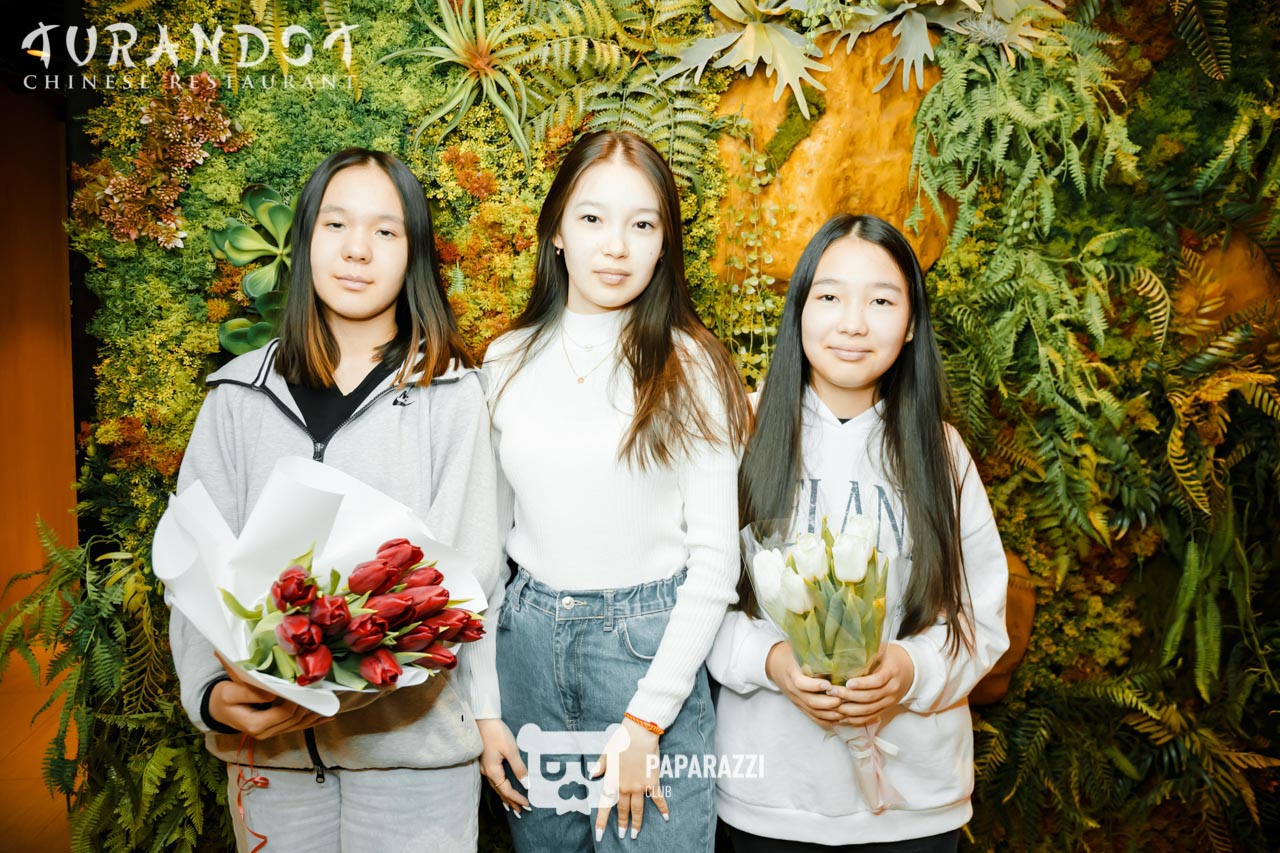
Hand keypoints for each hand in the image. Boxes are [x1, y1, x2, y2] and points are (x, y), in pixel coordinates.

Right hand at [208, 651, 331, 739]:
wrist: (216, 708)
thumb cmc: (223, 698)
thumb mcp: (230, 692)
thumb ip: (250, 692)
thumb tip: (272, 692)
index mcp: (255, 725)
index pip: (284, 713)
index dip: (297, 700)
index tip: (305, 685)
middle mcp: (265, 733)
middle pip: (294, 719)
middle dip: (308, 704)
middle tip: (321, 688)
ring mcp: (271, 732)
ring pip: (298, 725)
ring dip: (314, 714)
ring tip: (329, 701)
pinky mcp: (274, 728)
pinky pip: (296, 727)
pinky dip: (312, 722)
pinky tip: (326, 717)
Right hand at [477, 718, 529, 816]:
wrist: (482, 718)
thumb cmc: (497, 733)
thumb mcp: (511, 750)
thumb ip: (519, 768)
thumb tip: (526, 784)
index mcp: (493, 771)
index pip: (506, 791)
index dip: (517, 798)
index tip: (527, 805)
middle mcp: (487, 772)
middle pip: (500, 792)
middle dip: (511, 802)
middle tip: (520, 811)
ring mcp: (485, 767)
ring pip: (496, 786)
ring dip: (505, 796)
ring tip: (512, 805)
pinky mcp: (486, 761)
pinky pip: (494, 779)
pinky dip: (501, 787)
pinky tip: (503, 788)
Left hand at [592, 717, 668, 840]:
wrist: (639, 733)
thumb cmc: (621, 740)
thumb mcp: (606, 753)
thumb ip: (600, 766)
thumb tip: (592, 774)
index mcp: (612, 781)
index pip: (605, 806)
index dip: (602, 822)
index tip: (599, 835)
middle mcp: (624, 787)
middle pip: (623, 810)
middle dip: (623, 824)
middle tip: (624, 835)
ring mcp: (639, 786)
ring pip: (638, 809)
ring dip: (637, 823)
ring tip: (635, 834)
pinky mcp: (652, 782)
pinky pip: (658, 798)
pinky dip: (662, 808)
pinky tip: (666, 817)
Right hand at [764, 641, 841, 727]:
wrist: (775, 664)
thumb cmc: (791, 654)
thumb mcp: (799, 650)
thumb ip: (814, 653)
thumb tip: (836, 652)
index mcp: (792, 673)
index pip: (801, 683)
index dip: (814, 686)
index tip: (829, 685)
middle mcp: (793, 689)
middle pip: (809, 701)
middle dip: (827, 703)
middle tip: (843, 700)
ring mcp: (796, 699)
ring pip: (813, 712)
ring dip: (830, 714)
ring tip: (846, 711)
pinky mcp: (800, 706)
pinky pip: (813, 717)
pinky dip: (826, 720)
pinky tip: (839, 719)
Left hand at [827, 643, 914, 726]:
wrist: (909, 670)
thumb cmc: (890, 657)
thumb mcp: (882, 650)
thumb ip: (867, 651)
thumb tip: (843, 646)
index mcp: (892, 672)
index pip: (877, 680)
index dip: (863, 684)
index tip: (848, 683)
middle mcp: (892, 689)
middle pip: (870, 697)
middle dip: (849, 696)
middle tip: (832, 691)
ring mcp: (889, 701)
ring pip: (869, 710)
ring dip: (849, 710)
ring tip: (833, 704)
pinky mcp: (885, 708)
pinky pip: (870, 717)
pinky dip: (855, 719)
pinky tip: (842, 716)